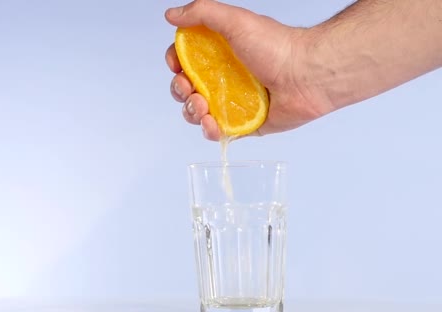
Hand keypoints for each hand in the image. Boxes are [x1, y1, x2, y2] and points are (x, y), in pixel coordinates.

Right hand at [165, 0, 327, 139]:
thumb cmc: (276, 47)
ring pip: (196, 112)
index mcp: (220, 53)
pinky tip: (211, 123)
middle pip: (186, 87)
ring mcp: (231, 102)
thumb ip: (201, 13)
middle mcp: (223, 77)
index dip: (175, 63)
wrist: (307, 76)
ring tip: (202, 106)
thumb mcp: (235, 20)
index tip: (176, 65)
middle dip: (180, 90)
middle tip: (189, 88)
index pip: (185, 59)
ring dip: (191, 111)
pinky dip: (208, 130)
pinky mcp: (242, 124)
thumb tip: (171, 15)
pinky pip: (216, 132)